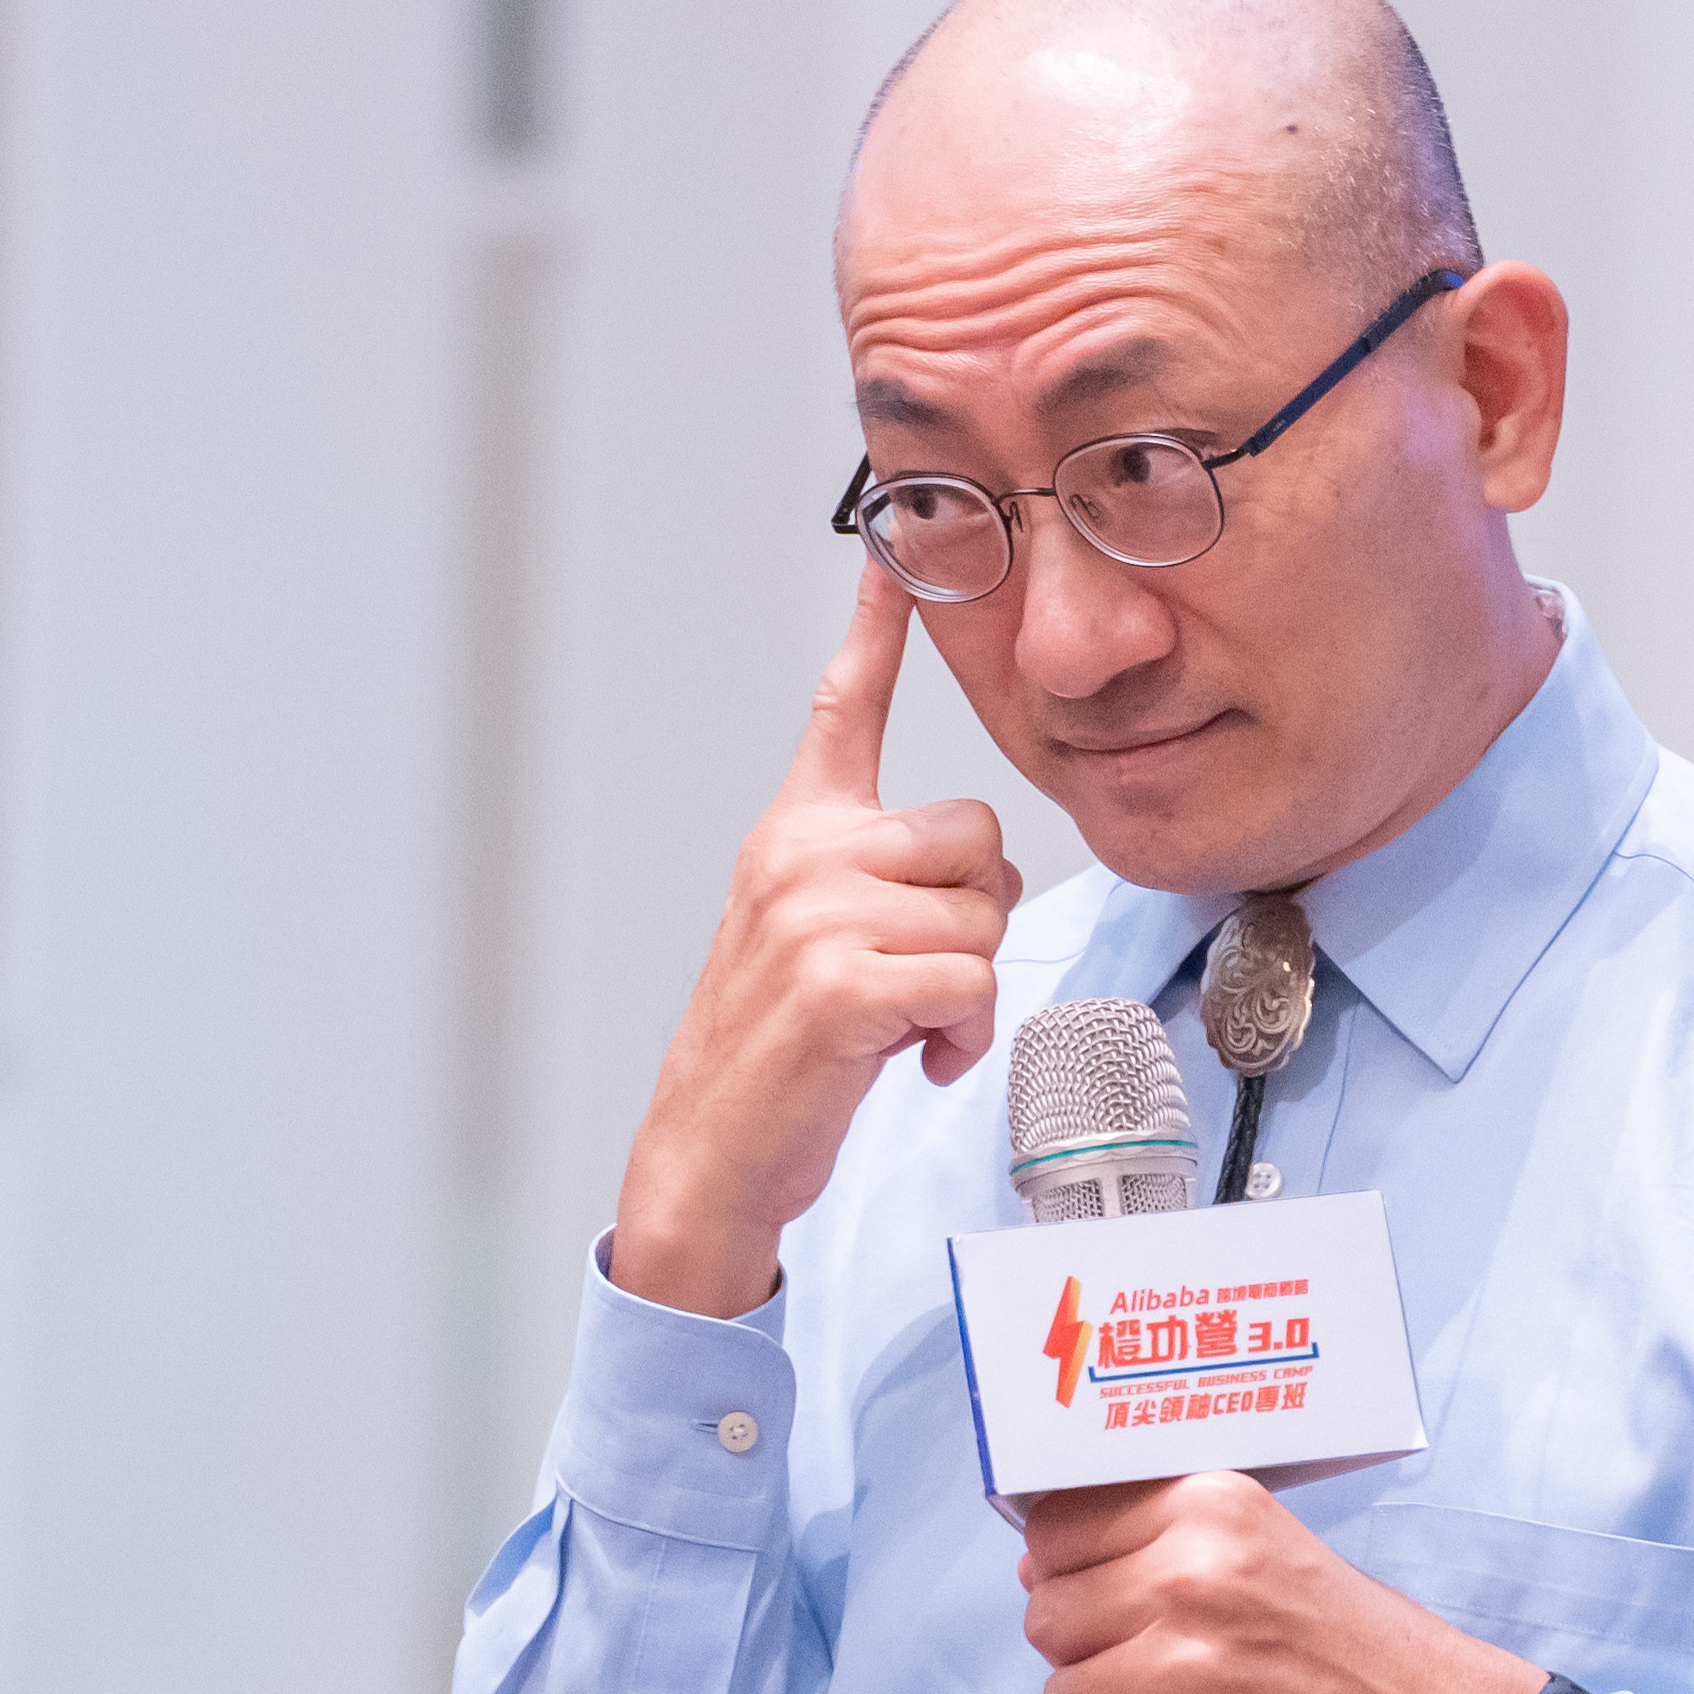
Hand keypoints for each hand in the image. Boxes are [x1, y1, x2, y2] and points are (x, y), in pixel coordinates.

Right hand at [612, 570, 1022, 1317]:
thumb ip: (887, 881)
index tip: (895, 544)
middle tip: (919, 981)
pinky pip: (967, 985)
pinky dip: (959, 1038)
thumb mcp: (821, 939)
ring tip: (907, 1029)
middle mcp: (800, 855)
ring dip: (969, 992)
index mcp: (796, 831)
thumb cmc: (782, 1053)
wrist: (711, 1149)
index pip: (841, 706)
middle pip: (976, 839)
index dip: (876, 622)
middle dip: (975, 920)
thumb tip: (977, 877)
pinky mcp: (838, 986)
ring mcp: (813, 917)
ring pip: (981, 920)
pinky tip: (910, 1062)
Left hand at [1018, 1473, 1546, 1693]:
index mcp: (1207, 1509)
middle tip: (1140, 1660)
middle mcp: (1190, 1579)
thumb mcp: (1259, 1538)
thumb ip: (1158, 1534)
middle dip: (1080, 1647)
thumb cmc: (1344, 1634)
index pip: (1053, 1529)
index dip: (1061, 1568)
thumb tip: (1037, 1561)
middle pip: (1045, 1617)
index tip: (1094, 1590)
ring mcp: (1187, 1672)